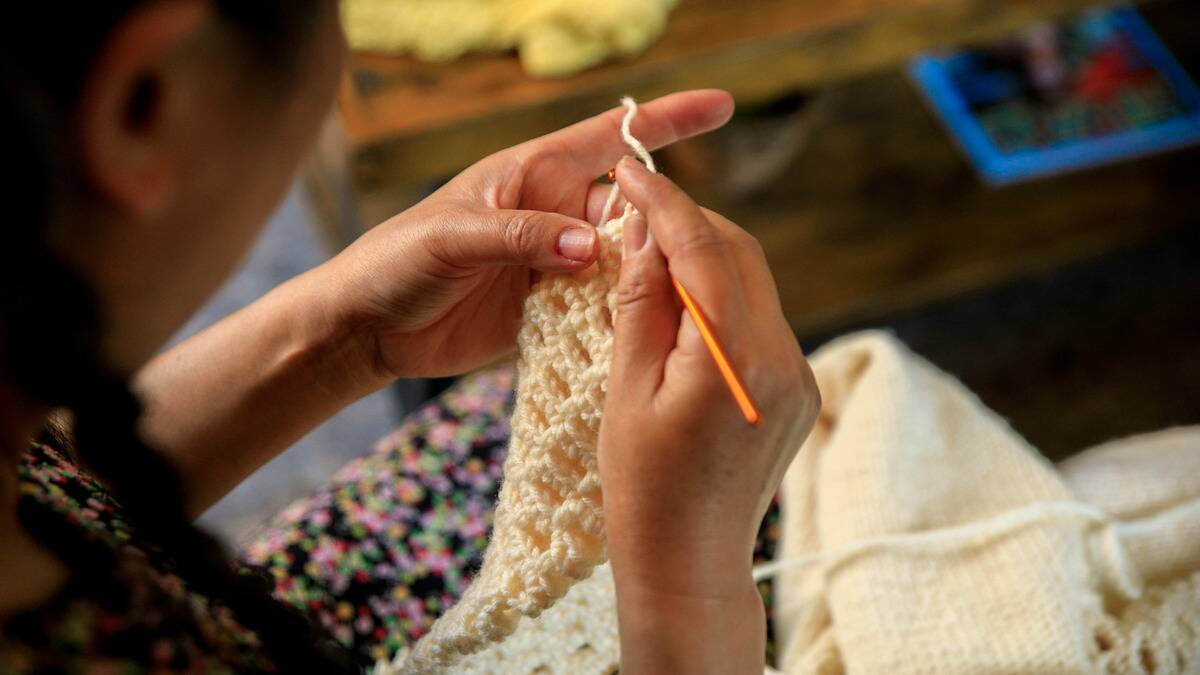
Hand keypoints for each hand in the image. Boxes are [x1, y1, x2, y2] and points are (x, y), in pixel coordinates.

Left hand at [316, 90, 734, 379]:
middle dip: (665, 223)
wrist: (367, 326)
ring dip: (647, 275)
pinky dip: (621, 313)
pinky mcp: (546, 306)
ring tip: (675, 297)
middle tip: (693, 253)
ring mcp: (551, 261)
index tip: (721, 107)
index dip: (666, 122)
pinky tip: (642, 329)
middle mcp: (550, 212)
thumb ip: (523, 236)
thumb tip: (592, 245)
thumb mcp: (454, 238)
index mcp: (531, 174)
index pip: (609, 138)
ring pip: (622, 260)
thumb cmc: (396, 262)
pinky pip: (598, 304)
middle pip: (630, 208)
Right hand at [599, 157, 819, 672]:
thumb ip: (642, 302)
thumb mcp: (626, 387)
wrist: (690, 562)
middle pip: (740, 254)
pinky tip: (681, 307)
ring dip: (705, 257)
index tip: (629, 169)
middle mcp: (784, 359)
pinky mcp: (797, 388)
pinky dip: (721, 297)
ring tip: (649, 258)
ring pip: (753, 282)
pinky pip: (760, 319)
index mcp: (735, 360)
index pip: (704, 249)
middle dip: (688, 222)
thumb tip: (647, 230)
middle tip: (634, 212)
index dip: (664, 201)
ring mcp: (798, 375)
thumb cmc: (643, 487)